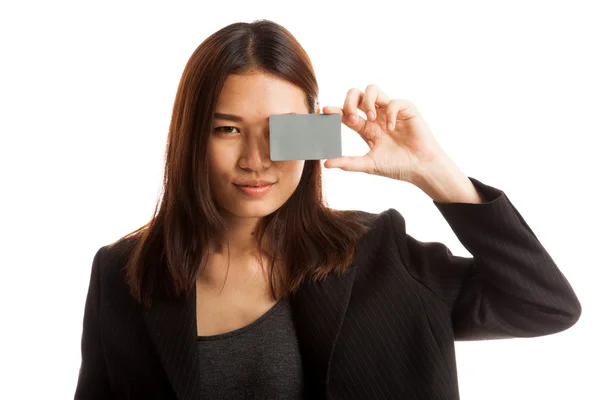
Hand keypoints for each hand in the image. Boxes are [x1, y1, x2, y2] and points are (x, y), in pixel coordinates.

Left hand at [321, 84, 446, 182]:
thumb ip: (348, 163)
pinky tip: (390, 128)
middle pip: (356, 95)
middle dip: (349, 101)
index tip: (325, 110)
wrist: (420, 168)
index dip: (335, 110)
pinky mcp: (406, 109)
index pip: (346, 114)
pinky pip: (393, 101)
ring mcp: (390, 111)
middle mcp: (376, 116)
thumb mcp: (368, 165)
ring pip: (372, 89)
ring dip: (367, 102)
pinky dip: (389, 112)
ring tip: (370, 118)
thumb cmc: (397, 166)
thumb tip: (326, 163)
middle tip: (350, 116)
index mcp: (366, 127)